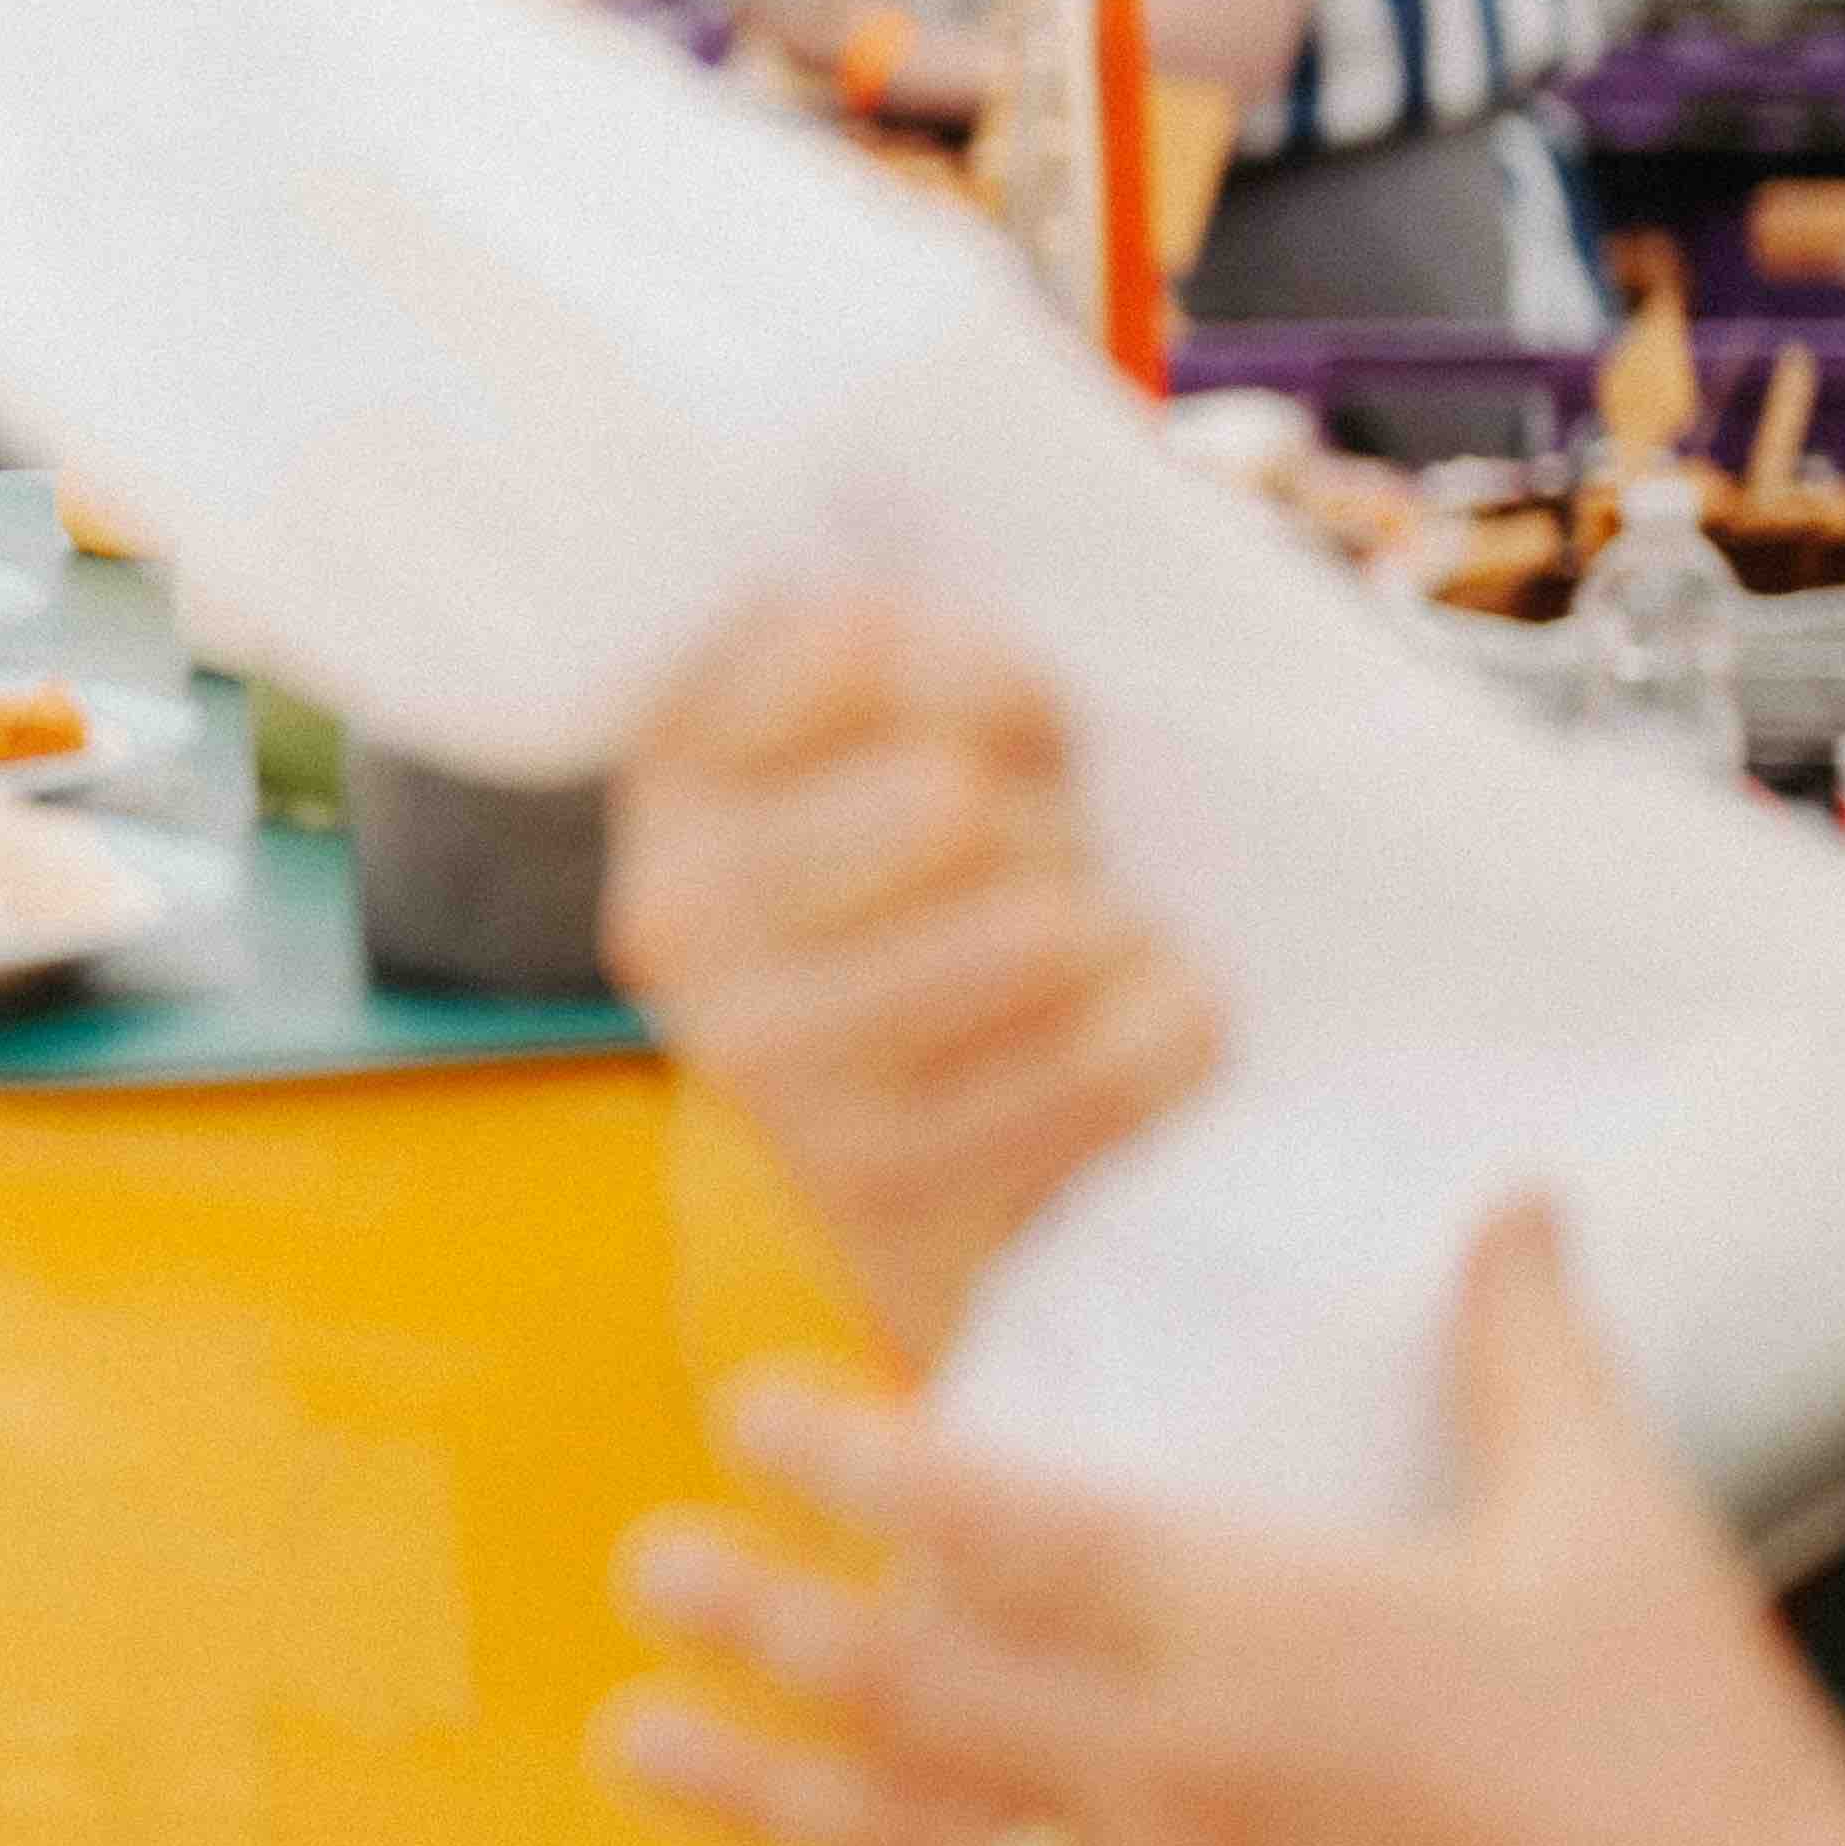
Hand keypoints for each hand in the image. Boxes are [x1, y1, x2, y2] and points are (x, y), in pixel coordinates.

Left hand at [594, 1202, 1844, 1845]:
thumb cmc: (1707, 1791)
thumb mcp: (1623, 1535)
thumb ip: (1529, 1356)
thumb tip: (1514, 1193)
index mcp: (1259, 1627)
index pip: (1001, 1518)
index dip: (859, 1460)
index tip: (753, 1413)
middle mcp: (1175, 1778)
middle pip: (909, 1681)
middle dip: (759, 1617)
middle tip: (646, 1571)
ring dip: (756, 1796)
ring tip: (632, 1741)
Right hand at [605, 585, 1215, 1360]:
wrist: (918, 1139)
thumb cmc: (942, 879)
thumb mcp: (918, 722)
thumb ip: (935, 654)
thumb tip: (977, 679)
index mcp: (675, 767)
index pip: (854, 646)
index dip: (979, 673)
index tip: (988, 732)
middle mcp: (677, 919)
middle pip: (952, 802)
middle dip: (1042, 819)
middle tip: (1033, 864)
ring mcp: (768, 1072)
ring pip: (1040, 935)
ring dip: (1105, 929)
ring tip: (1067, 954)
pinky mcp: (888, 1199)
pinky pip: (1118, 1062)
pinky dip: (1169, 1029)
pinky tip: (1112, 1034)